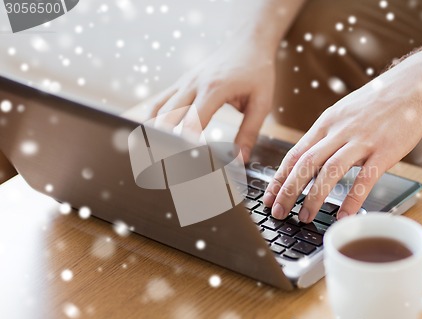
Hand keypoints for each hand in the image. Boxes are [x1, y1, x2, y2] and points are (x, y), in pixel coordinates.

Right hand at [152, 38, 275, 160]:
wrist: (248, 42)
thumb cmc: (257, 71)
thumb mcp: (261, 102)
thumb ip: (249, 132)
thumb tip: (240, 159)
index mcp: (215, 88)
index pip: (192, 122)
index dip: (186, 145)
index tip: (186, 163)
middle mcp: (194, 84)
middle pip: (167, 116)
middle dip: (163, 142)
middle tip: (163, 165)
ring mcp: (184, 82)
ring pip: (158, 108)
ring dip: (153, 131)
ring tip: (151, 154)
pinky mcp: (181, 83)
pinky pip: (159, 101)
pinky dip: (153, 119)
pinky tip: (151, 135)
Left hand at [263, 52, 421, 221]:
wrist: (413, 85)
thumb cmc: (376, 103)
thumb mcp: (342, 113)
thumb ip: (326, 136)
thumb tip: (309, 161)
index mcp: (326, 123)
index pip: (294, 154)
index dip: (279, 177)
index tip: (269, 196)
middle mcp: (339, 131)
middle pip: (306, 164)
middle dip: (288, 191)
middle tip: (278, 212)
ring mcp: (361, 140)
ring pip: (330, 172)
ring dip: (314, 198)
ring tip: (305, 217)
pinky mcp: (385, 151)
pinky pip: (365, 179)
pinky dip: (352, 200)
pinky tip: (344, 216)